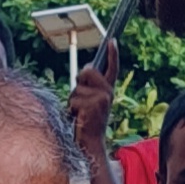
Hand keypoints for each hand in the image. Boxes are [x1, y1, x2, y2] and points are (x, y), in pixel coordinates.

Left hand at [72, 42, 117, 157]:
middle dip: (80, 81)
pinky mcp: (93, 105)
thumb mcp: (90, 101)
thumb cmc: (87, 122)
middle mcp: (108, 93)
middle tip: (81, 100)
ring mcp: (102, 99)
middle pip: (88, 71)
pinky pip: (74, 99)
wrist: (91, 143)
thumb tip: (87, 67)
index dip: (112, 54)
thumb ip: (89, 85)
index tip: (112, 40)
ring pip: (77, 88)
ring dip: (73, 100)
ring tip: (80, 113)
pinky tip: (79, 118)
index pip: (112, 69)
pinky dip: (72, 109)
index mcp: (108, 90)